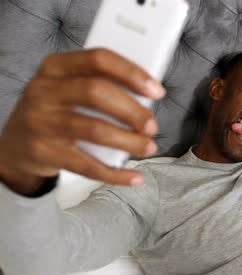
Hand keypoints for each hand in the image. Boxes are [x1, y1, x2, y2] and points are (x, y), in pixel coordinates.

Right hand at [0, 48, 164, 193]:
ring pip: (96, 130)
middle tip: (152, 126)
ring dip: (130, 141)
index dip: (132, 73)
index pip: (98, 60)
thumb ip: (99, 84)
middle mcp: (45, 91)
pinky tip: (134, 177)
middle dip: (133, 111)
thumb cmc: (55, 112)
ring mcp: (42, 122)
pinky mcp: (45, 153)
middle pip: (98, 92)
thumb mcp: (66, 88)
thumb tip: (148, 98)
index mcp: (55, 67)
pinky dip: (116, 174)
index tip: (156, 91)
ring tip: (148, 147)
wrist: (14, 147)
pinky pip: (87, 166)